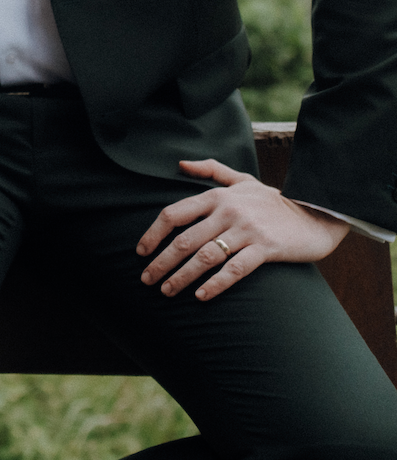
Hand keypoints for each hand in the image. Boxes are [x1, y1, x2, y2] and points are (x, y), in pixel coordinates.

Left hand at [137, 158, 348, 300]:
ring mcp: (247, 230)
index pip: (174, 214)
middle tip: (146, 280)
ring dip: (182, 277)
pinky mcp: (266, 248)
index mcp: (218, 196)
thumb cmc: (274, 200)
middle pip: (185, 240)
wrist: (319, 213)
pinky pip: (235, 270)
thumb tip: (180, 164)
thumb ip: (211, 170)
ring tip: (167, 291)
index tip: (140, 252)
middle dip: (161, 262)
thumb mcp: (243, 180)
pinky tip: (201, 296)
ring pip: (205, 257)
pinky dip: (216, 284)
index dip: (153, 234)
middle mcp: (228, 212)